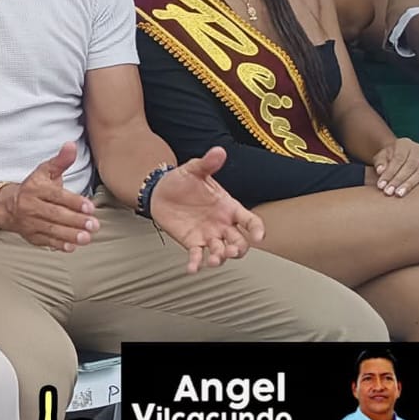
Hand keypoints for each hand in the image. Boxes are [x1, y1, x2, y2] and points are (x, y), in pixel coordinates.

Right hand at [0, 142, 99, 251]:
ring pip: (51, 229)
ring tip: (86, 238)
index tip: (90, 207)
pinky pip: (45, 241)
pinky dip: (58, 244)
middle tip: (94, 225)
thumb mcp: (45, 171)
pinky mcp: (31, 236)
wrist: (7, 206)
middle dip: (75, 220)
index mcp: (35, 188)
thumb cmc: (33, 187)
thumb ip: (61, 161)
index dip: (74, 202)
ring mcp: (30, 222)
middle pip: (55, 214)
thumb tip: (71, 145)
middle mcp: (30, 206)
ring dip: (70, 235)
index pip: (56, 196)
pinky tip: (72, 247)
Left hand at [148, 147, 262, 272]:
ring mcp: (208, 235)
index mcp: (229, 207)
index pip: (250, 220)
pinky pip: (197, 256)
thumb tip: (218, 150)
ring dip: (220, 258)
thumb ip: (207, 164)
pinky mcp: (192, 242)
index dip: (257, 229)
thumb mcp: (194, 170)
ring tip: (214, 260)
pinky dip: (196, 264)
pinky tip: (192, 269)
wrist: (159, 190)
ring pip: (221, 252)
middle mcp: (222, 224)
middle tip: (232, 251)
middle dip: (239, 249)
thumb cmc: (182, 180)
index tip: (259, 236)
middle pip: (239, 242)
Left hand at [369, 137, 418, 196]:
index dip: (389, 173)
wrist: (397, 155)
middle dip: (398, 180)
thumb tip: (380, 170)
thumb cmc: (388, 157)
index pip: (398, 159)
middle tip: (389, 191)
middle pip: (409, 166)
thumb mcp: (381, 157)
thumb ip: (380, 162)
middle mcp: (417, 149)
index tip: (381, 185)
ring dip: (409, 184)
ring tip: (399, 193)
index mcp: (404, 144)